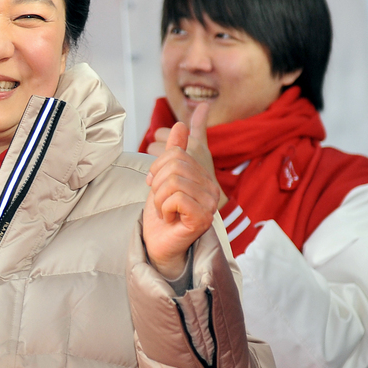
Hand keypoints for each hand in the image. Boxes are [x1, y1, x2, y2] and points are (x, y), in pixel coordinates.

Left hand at [142, 105, 220, 278]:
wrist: (158, 243)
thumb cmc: (162, 213)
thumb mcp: (163, 177)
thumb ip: (173, 151)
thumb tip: (181, 123)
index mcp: (204, 176)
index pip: (176, 153)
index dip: (157, 168)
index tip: (156, 186)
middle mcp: (212, 189)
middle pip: (175, 166)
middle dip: (157, 184)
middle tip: (161, 202)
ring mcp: (210, 204)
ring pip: (174, 182)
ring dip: (159, 199)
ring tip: (165, 211)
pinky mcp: (203, 217)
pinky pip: (176, 198)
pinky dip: (163, 209)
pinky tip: (170, 219)